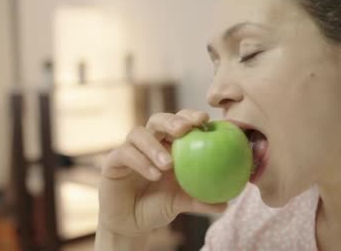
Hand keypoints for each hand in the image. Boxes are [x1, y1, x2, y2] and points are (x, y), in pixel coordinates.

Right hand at [97, 109, 226, 236]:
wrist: (130, 224)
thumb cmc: (159, 206)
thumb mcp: (182, 203)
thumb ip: (201, 200)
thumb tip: (227, 203)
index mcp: (169, 144)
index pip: (179, 122)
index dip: (191, 116)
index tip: (205, 119)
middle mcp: (149, 142)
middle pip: (158, 119)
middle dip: (172, 120)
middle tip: (185, 129)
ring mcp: (129, 149)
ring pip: (139, 133)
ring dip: (154, 146)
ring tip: (169, 164)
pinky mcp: (113, 162)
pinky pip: (125, 153)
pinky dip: (141, 162)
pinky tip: (154, 174)